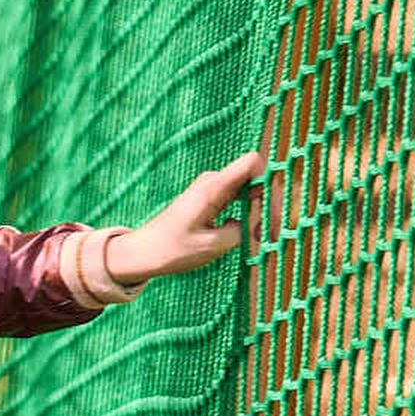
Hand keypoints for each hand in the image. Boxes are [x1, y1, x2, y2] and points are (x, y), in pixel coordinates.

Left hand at [103, 150, 262, 287]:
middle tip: (270, 236)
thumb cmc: (172, 250)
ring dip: (262, 211)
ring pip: (252, 189)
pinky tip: (252, 235)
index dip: (270, 180)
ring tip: (262, 238)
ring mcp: (214, 188)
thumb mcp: (212, 246)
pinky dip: (251, 214)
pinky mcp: (213, 197)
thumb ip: (241, 231)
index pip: (253, 162)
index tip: (270, 211)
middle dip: (270, 204)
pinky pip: (242, 198)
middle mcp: (214, 181)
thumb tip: (258, 222)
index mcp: (212, 187)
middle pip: (258, 178)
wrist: (144, 252)